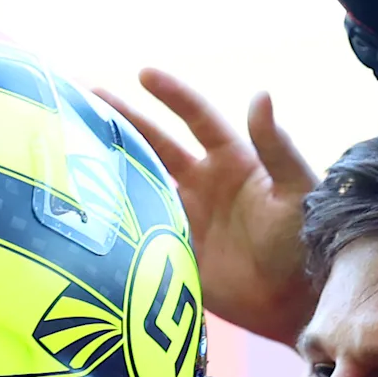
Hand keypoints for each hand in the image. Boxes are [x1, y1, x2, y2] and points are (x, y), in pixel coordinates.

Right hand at [92, 71, 320, 343]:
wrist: (298, 303)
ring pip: (140, 183)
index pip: (196, 118)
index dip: (171, 95)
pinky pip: (138, 230)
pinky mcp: (173, 252)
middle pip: (156, 144)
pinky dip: (113, 219)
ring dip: (111, 166)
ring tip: (71, 147)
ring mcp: (185, 218)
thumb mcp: (295, 189)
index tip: (144, 73)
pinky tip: (82, 210)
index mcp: (231, 160)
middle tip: (85, 97)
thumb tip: (260, 94)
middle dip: (123, 120)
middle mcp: (203, 183)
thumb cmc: (305, 240)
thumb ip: (276, 146)